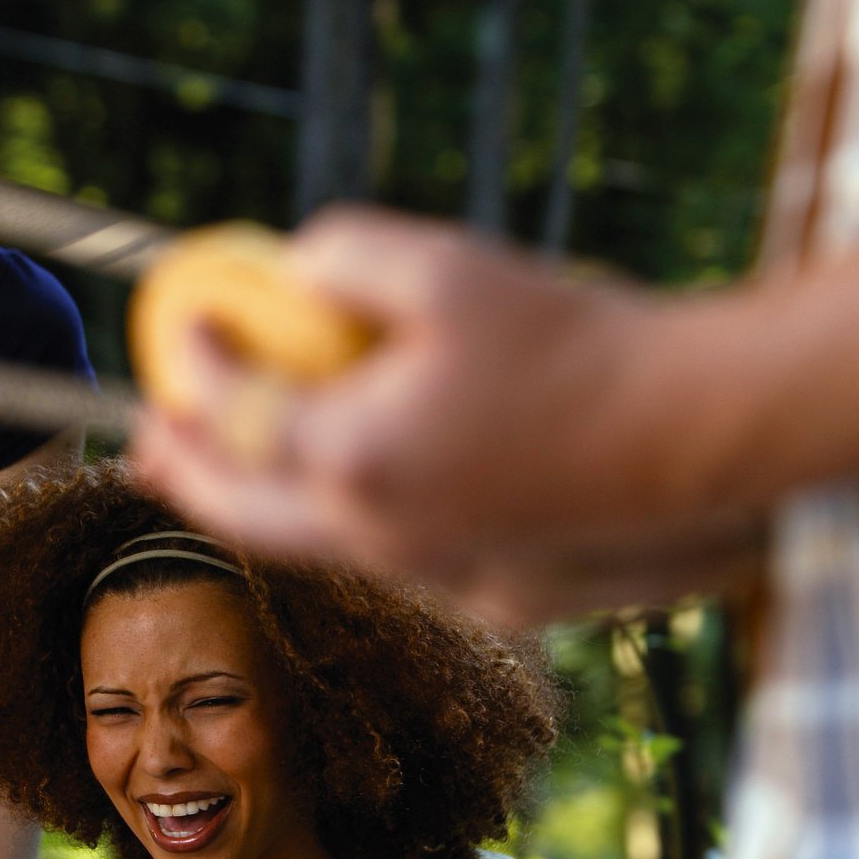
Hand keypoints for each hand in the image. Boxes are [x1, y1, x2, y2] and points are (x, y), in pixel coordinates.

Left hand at [130, 206, 752, 623]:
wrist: (707, 436)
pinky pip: (393, 564)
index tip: (181, 327)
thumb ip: (349, 259)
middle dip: (186, 479)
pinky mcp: (494, 599)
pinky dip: (351, 526)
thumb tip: (295, 271)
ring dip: (264, 509)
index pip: (231, 418)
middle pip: (245, 518)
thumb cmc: (581, 344)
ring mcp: (437, 582)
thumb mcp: (451, 268)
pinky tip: (364, 489)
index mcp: (353, 462)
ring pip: (317, 551)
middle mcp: (379, 542)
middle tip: (152, 443)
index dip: (189, 367)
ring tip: (239, 470)